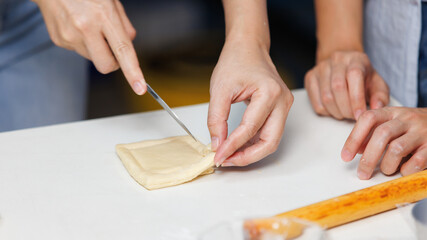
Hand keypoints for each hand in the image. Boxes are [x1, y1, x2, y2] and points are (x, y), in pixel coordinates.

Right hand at [33, 0, 145, 94]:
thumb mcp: (111, 0)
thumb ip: (124, 24)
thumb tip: (130, 44)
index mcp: (102, 15)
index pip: (122, 50)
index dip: (132, 72)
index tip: (140, 88)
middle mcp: (84, 27)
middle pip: (106, 65)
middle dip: (114, 63)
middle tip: (112, 48)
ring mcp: (69, 36)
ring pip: (93, 58)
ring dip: (96, 48)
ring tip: (89, 25)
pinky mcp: (59, 40)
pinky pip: (79, 50)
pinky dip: (83, 42)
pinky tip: (78, 25)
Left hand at [208, 40, 292, 166]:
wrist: (248, 48)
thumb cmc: (236, 61)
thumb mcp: (219, 89)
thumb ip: (216, 119)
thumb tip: (217, 144)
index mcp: (269, 92)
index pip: (250, 128)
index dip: (233, 146)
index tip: (218, 155)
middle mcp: (282, 101)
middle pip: (270, 141)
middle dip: (248, 156)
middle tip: (227, 161)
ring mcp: (283, 106)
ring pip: (271, 140)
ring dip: (251, 152)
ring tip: (230, 155)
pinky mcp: (279, 110)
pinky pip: (269, 133)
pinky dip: (254, 143)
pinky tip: (238, 146)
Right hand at [304, 51, 388, 119]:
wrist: (344, 65)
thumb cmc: (362, 78)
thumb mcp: (377, 84)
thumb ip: (380, 96)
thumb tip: (376, 107)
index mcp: (356, 59)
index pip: (354, 75)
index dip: (356, 98)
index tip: (360, 114)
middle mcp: (337, 60)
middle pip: (337, 87)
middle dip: (346, 108)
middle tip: (353, 116)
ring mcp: (320, 68)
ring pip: (326, 97)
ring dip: (336, 112)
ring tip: (344, 113)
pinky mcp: (310, 77)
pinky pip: (316, 102)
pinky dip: (326, 112)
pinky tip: (334, 109)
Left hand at [341, 107, 426, 178]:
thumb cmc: (412, 127)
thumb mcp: (391, 124)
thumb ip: (373, 134)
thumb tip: (356, 151)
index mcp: (392, 112)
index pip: (368, 119)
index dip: (354, 138)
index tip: (346, 157)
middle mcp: (407, 119)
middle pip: (381, 135)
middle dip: (368, 158)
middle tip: (362, 173)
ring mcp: (422, 131)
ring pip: (397, 149)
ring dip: (387, 165)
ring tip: (386, 170)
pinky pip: (416, 162)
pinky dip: (405, 170)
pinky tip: (403, 171)